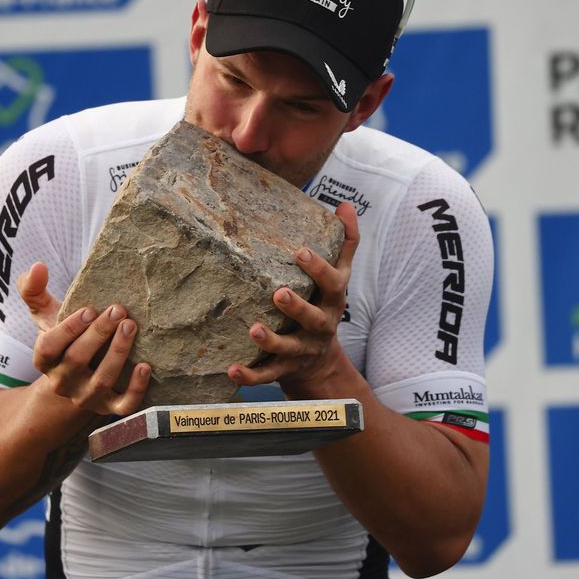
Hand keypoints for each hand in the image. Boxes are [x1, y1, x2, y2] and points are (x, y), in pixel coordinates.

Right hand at [17, 262, 150, 415]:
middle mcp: (63, 382)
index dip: (68, 330)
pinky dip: (136, 389)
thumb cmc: (64, 337)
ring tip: (131, 326)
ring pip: (102, 381)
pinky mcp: (109, 407)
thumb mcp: (45, 314)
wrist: (76, 377)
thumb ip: (33, 288)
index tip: (88, 309)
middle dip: (98, 334)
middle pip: (76, 361)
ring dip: (117, 353)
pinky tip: (146, 366)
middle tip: (119, 310)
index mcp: (45, 360)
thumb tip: (37, 266)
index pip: (48, 349)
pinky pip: (123, 406)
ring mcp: (86, 397)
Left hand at [227, 202, 359, 394]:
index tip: (300, 251)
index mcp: (332, 300)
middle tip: (278, 293)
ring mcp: (303, 350)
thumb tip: (346, 204)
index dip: (318, 268)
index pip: (332, 283)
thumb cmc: (324, 306)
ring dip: (272, 340)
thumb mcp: (339, 277)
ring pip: (289, 348)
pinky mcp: (285, 369)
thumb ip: (345, 242)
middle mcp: (320, 326)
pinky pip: (268, 374)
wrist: (322, 363)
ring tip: (254, 330)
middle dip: (297, 307)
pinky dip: (251, 375)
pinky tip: (232, 369)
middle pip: (312, 318)